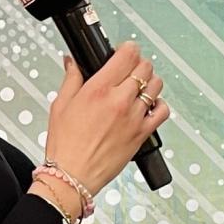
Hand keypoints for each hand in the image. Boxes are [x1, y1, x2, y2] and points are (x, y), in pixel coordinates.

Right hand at [42, 42, 170, 196]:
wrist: (73, 175)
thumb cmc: (65, 144)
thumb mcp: (61, 104)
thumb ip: (71, 78)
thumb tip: (72, 62)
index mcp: (99, 89)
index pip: (127, 54)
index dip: (127, 48)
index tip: (123, 51)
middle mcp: (119, 100)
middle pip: (145, 67)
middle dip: (138, 64)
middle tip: (129, 69)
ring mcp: (134, 117)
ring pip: (156, 85)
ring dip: (149, 81)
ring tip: (139, 86)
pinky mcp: (142, 133)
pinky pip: (163, 111)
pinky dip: (160, 105)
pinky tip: (149, 105)